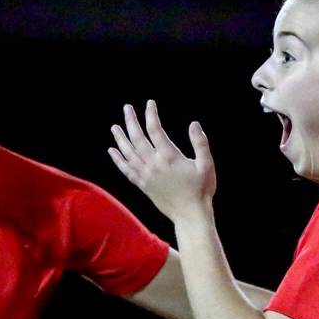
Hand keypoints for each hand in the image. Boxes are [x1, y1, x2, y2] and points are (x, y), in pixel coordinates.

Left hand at [108, 100, 216, 224]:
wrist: (190, 215)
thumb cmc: (201, 190)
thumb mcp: (206, 165)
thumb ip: (200, 143)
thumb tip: (194, 124)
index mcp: (169, 157)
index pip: (155, 130)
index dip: (151, 114)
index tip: (150, 103)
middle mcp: (153, 164)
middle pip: (137, 138)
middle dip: (131, 121)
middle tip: (126, 108)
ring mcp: (146, 175)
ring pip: (128, 153)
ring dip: (120, 138)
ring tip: (114, 127)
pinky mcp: (143, 185)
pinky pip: (126, 170)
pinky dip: (118, 160)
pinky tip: (112, 151)